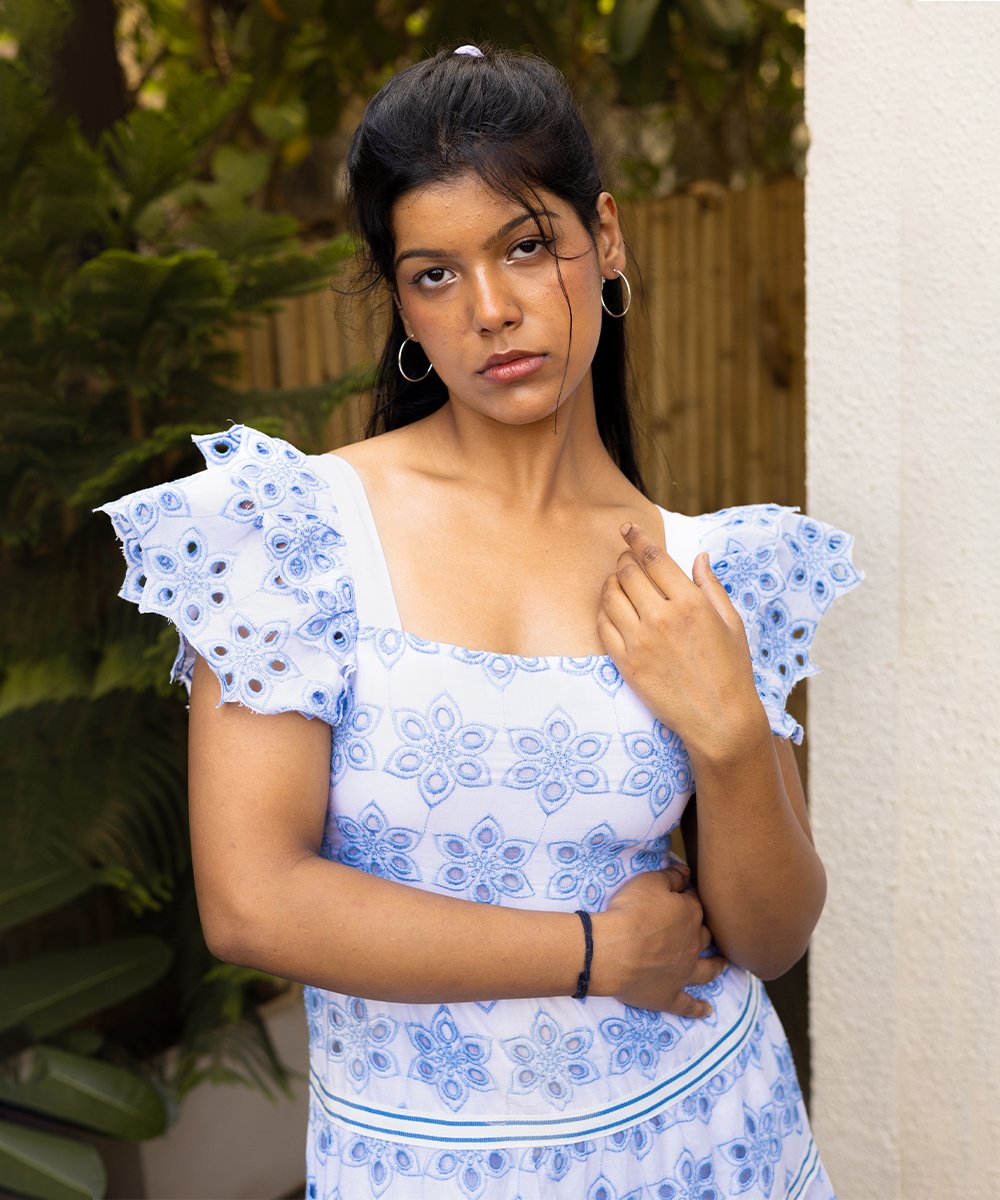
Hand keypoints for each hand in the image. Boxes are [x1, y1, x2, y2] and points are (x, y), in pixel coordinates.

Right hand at [591, 863, 726, 1015]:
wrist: (613, 950)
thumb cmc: (630, 911)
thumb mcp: (649, 881)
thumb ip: (671, 876)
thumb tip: (688, 872)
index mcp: (690, 914)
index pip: (695, 903)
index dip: (690, 898)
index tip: (685, 895)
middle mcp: (693, 944)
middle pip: (704, 935)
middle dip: (705, 929)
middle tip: (703, 927)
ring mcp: (684, 973)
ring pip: (707, 970)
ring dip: (716, 966)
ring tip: (723, 965)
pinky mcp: (669, 995)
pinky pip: (687, 1005)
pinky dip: (698, 1008)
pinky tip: (707, 1011)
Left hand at [596, 522, 768, 764]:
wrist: (720, 720)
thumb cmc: (731, 670)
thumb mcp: (731, 623)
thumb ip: (710, 586)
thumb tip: (700, 556)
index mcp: (691, 603)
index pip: (654, 558)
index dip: (637, 538)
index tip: (627, 528)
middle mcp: (663, 617)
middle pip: (628, 572)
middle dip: (624, 560)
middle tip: (627, 561)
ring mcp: (641, 641)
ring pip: (611, 595)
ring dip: (611, 583)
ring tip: (618, 583)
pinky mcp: (626, 663)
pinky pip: (603, 625)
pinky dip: (604, 611)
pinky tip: (613, 610)